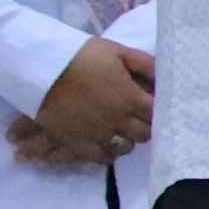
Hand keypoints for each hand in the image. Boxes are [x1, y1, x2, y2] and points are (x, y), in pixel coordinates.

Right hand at [14, 38, 152, 165]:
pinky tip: (107, 142)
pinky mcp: (78, 142)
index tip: (153, 105)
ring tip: (123, 128)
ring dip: (128, 139)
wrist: (40, 68)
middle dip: (146, 125)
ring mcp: (98, 134)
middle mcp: (118, 121)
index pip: (158, 115)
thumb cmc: (81, 56)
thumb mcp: (118, 52)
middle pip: (144, 134)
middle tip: (139, 116)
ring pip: (125, 147)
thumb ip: (146, 64)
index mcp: (131, 99)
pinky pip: (101, 156)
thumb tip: (167, 76)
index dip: (160, 111)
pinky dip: (108, 152)